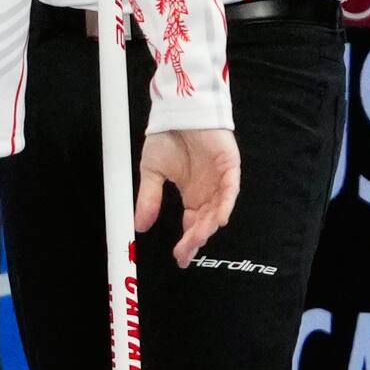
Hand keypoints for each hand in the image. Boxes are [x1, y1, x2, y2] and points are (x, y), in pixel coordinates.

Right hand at [137, 126, 240, 265]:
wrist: (176, 112)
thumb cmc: (167, 137)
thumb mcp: (151, 172)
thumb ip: (148, 199)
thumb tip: (139, 226)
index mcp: (192, 195)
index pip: (192, 224)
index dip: (187, 242)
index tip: (179, 258)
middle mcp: (208, 191)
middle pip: (205, 222)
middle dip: (195, 239)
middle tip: (184, 253)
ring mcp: (220, 180)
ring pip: (218, 210)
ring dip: (208, 226)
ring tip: (197, 239)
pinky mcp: (229, 167)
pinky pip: (230, 191)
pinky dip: (225, 205)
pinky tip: (219, 219)